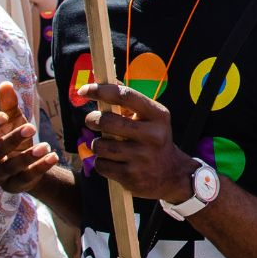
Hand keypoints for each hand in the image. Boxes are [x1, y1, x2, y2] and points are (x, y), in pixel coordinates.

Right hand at [0, 81, 58, 194]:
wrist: (27, 163)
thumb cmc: (15, 138)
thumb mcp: (14, 121)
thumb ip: (8, 105)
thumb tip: (5, 84)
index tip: (4, 115)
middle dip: (11, 140)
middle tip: (31, 127)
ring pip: (10, 168)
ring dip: (28, 156)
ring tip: (46, 145)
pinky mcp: (14, 186)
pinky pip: (26, 179)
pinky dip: (40, 168)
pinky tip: (53, 157)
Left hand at [81, 83, 196, 203]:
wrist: (172, 174)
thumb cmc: (154, 139)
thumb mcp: (151, 118)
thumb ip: (129, 101)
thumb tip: (108, 80)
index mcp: (158, 115)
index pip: (125, 96)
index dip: (101, 91)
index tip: (84, 90)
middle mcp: (152, 135)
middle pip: (107, 121)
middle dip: (93, 119)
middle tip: (92, 120)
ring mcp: (141, 157)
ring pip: (100, 145)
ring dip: (97, 144)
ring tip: (106, 145)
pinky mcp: (131, 176)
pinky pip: (101, 165)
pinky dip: (101, 162)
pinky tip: (113, 161)